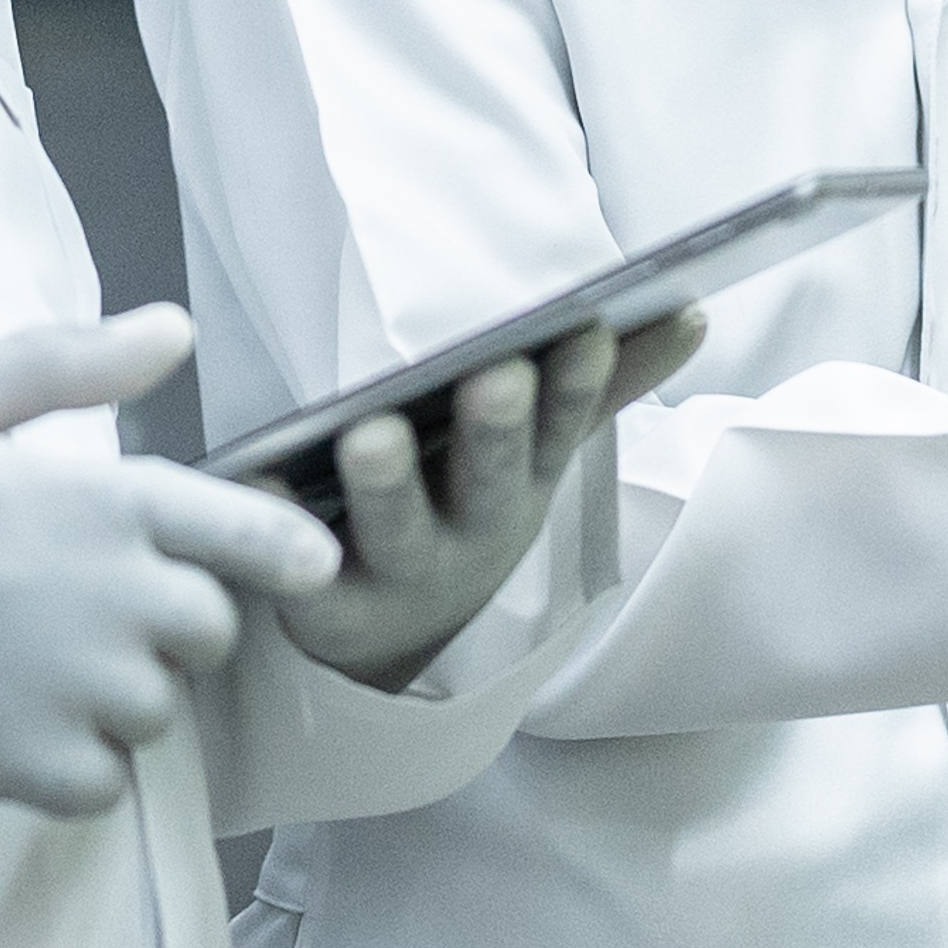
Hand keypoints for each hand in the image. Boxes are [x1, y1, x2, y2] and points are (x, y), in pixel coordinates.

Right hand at [0, 309, 340, 817]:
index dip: (286, 547)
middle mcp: (116, 600)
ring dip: (113, 695)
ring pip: (156, 708)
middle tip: (79, 607)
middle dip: (164, 622)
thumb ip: (68, 363)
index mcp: (99, 502)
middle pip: (206, 628)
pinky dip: (73, 765)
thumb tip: (174, 331)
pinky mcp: (44, 771)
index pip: (242, 528)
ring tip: (23, 663)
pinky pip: (106, 780)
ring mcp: (85, 693)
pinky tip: (6, 723)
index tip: (315, 563)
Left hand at [270, 310, 708, 691]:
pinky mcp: (323, 604)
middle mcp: (473, 531)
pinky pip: (291, 563)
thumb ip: (607, 381)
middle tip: (496, 377)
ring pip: (395, 528)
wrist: (394, 637)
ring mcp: (400, 573)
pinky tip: (254, 470)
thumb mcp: (539, 451)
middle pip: (488, 480)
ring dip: (389, 483)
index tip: (585, 330)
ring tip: (372, 432)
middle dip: (496, 431)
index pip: (559, 429)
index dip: (574, 387)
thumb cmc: (466, 507)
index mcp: (523, 482)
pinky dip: (274, 520)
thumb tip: (693, 310)